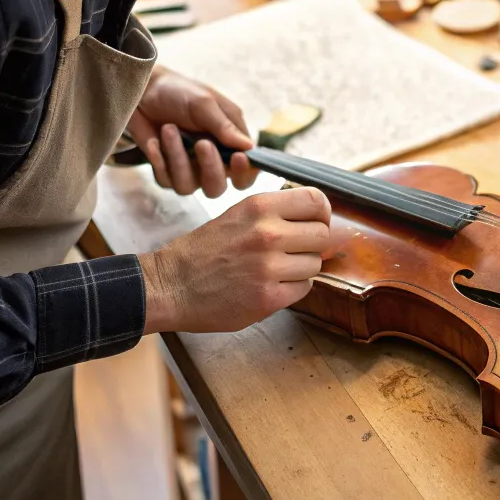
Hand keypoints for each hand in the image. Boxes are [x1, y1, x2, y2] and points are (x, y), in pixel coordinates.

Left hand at [128, 65, 257, 196]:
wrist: (142, 91)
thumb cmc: (179, 92)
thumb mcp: (204, 103)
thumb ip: (225, 127)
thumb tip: (249, 147)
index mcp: (230, 142)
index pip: (246, 171)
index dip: (245, 172)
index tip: (238, 158)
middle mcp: (211, 160)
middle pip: (217, 188)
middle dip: (210, 169)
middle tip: (202, 143)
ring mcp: (187, 167)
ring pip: (188, 187)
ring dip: (178, 159)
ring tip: (169, 130)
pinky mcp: (165, 170)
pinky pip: (165, 180)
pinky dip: (159, 159)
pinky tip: (155, 141)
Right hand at [138, 187, 342, 332]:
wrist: (171, 285)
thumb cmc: (206, 249)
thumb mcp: (240, 214)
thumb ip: (279, 213)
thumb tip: (328, 220)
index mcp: (260, 206)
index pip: (316, 200)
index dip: (322, 213)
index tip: (317, 222)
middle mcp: (267, 233)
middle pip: (322, 234)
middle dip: (314, 243)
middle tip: (294, 250)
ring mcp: (268, 267)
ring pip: (315, 263)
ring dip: (302, 267)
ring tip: (276, 268)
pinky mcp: (267, 298)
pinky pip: (304, 288)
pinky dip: (293, 288)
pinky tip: (271, 284)